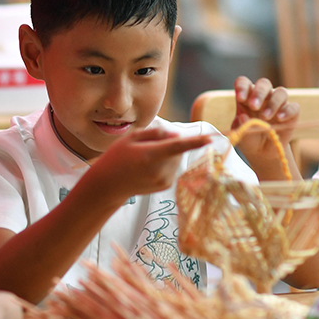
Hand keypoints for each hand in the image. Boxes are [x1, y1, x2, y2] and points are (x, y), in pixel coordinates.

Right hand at [89, 127, 211, 203]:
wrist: (108, 185)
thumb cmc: (117, 157)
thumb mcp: (131, 138)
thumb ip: (155, 133)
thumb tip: (176, 135)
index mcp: (150, 155)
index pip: (177, 146)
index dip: (195, 141)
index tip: (210, 138)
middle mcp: (159, 170)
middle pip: (177, 149)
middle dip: (170, 142)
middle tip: (147, 146)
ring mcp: (163, 180)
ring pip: (176, 158)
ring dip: (167, 153)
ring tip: (145, 158)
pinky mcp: (165, 185)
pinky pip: (173, 167)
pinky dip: (165, 163)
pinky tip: (148, 167)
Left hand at [232, 76, 298, 165]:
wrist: (262, 152)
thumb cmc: (249, 138)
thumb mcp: (241, 133)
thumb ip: (241, 125)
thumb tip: (243, 116)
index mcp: (247, 97)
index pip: (244, 83)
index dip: (242, 87)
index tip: (240, 98)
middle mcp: (264, 96)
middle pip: (264, 84)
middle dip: (259, 93)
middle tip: (253, 106)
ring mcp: (278, 103)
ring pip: (281, 92)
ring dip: (273, 103)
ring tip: (265, 117)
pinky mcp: (291, 113)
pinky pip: (293, 107)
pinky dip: (287, 111)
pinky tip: (279, 119)